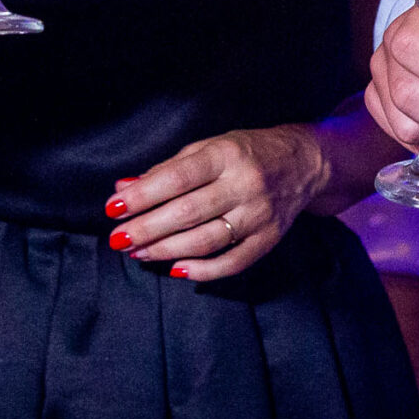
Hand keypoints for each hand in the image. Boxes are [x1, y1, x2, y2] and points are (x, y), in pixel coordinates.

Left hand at [105, 125, 328, 280]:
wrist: (305, 163)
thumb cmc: (248, 152)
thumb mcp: (209, 147)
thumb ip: (167, 169)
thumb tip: (123, 190)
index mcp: (227, 155)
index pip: (178, 178)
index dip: (143, 196)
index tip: (113, 208)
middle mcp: (246, 184)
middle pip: (188, 213)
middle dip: (146, 229)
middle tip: (118, 239)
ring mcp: (260, 214)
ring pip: (206, 241)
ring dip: (165, 250)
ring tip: (138, 252)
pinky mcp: (269, 238)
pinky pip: (233, 262)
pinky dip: (202, 270)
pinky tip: (176, 269)